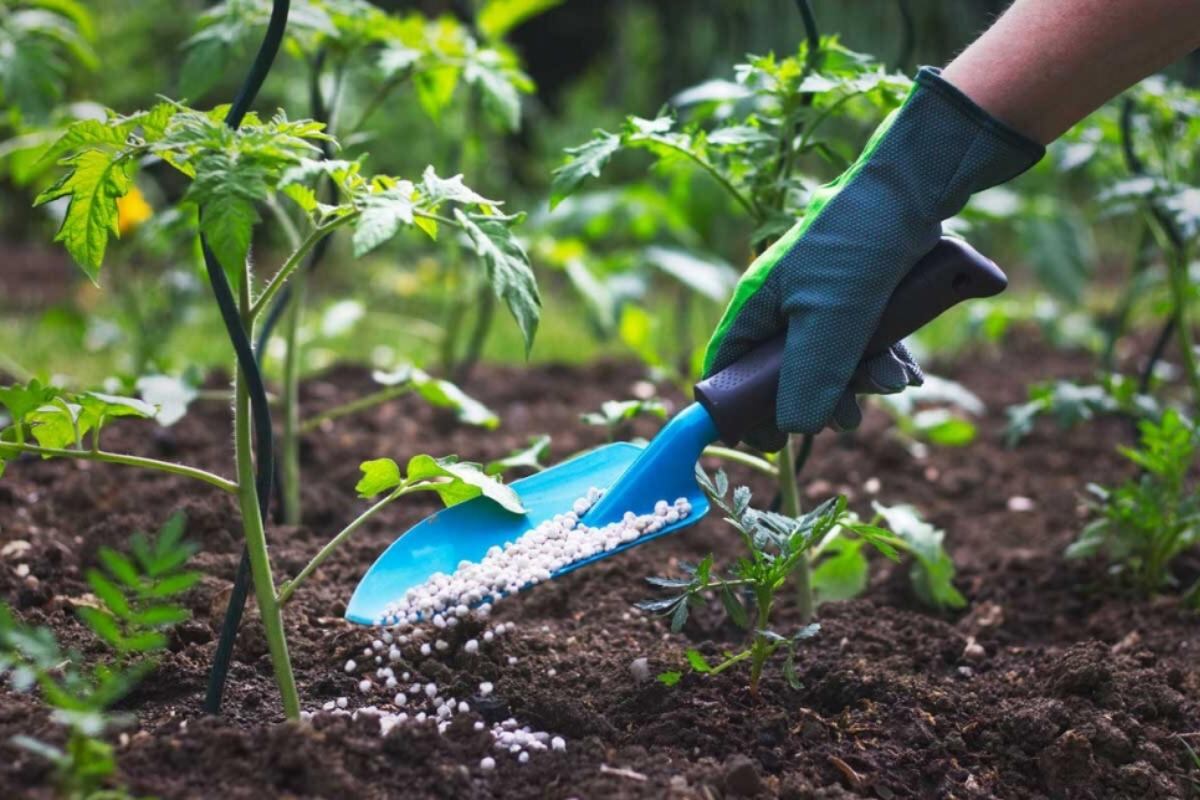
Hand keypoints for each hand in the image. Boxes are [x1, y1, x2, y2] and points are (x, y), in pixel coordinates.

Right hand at [703, 68, 1042, 450]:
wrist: (915, 188)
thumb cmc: (856, 246)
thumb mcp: (830, 320)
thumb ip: (809, 378)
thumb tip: (794, 429)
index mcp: (757, 305)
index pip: (728, 368)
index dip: (741, 408)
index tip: (767, 441)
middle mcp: (783, 304)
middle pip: (785, 374)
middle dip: (819, 399)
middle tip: (848, 417)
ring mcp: (823, 300)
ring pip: (830, 362)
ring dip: (861, 381)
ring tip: (891, 384)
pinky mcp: (860, 296)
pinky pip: (863, 344)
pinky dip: (883, 362)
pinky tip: (907, 372)